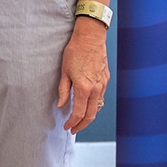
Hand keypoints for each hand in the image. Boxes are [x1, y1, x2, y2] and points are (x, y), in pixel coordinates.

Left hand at [56, 17, 109, 134]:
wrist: (90, 38)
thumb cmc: (75, 52)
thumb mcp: (64, 71)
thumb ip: (63, 90)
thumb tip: (61, 104)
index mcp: (84, 88)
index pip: (79, 113)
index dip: (72, 123)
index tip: (67, 127)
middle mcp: (96, 89)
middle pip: (91, 115)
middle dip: (82, 125)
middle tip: (74, 129)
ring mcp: (102, 84)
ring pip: (97, 107)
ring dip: (89, 116)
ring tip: (79, 120)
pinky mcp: (105, 79)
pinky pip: (100, 97)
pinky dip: (94, 105)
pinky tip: (87, 105)